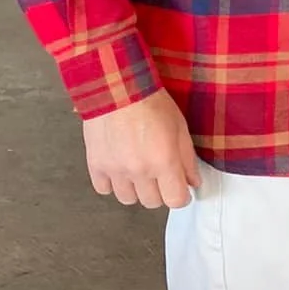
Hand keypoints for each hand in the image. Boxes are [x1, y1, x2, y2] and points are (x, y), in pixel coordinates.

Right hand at [82, 88, 200, 208]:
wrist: (117, 87)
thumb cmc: (150, 102)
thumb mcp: (179, 127)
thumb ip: (187, 159)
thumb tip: (193, 182)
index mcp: (163, 161)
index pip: (175, 200)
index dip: (181, 196)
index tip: (180, 189)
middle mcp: (139, 170)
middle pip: (152, 202)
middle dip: (160, 191)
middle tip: (160, 175)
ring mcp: (115, 170)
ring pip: (128, 199)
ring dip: (136, 189)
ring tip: (138, 171)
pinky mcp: (96, 164)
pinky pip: (104, 189)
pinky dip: (112, 183)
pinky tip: (119, 168)